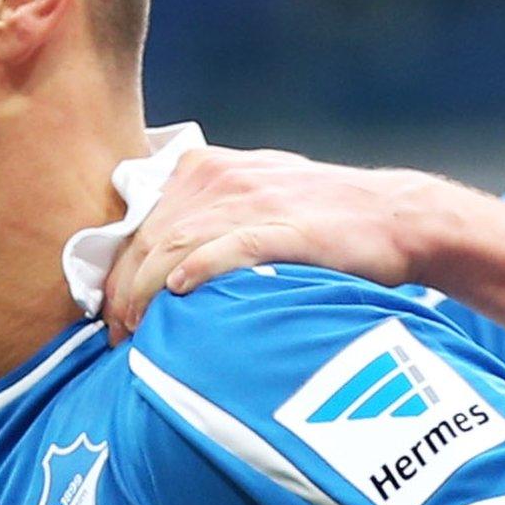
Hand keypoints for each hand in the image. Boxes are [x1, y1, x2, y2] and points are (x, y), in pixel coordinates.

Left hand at [101, 146, 440, 339]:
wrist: (395, 216)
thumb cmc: (321, 216)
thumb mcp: (254, 191)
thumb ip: (203, 212)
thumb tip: (155, 258)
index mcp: (203, 167)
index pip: (138, 221)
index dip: (116, 269)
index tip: (108, 309)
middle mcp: (218, 179)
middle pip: (147, 239)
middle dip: (123, 292)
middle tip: (116, 337)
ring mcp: (251, 201)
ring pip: (173, 248)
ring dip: (145, 295)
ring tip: (135, 336)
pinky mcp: (282, 229)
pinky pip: (226, 248)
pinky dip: (196, 270)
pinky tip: (177, 293)